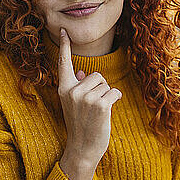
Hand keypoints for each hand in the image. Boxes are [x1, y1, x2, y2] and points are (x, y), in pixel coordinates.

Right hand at [57, 27, 122, 164]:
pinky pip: (115, 92)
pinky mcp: (100, 105)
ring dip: (107, 96)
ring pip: (106, 84)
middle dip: (100, 88)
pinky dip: (115, 100)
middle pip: (96, 75)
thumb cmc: (80, 125)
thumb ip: (77, 86)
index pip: (64, 63)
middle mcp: (72, 91)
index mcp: (63, 89)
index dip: (64, 46)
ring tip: (98, 112)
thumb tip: (82, 73)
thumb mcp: (73, 104)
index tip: (64, 31)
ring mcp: (86, 98)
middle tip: (92, 107)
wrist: (82, 149)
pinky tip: (107, 112)